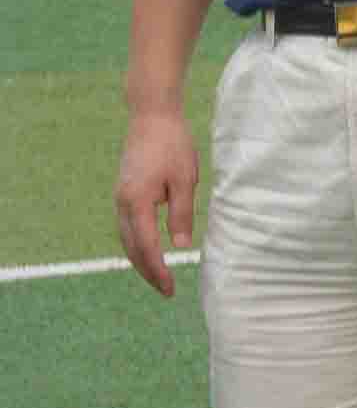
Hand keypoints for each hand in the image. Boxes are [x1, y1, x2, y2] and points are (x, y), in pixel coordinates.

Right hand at [114, 109, 198, 297]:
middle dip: (148, 272)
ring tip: (159, 277)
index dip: (158, 271)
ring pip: (127, 240)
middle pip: (131, 249)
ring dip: (141, 260)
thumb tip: (181, 247)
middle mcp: (122, 204)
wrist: (152, 117)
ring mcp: (120, 199)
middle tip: (167, 291)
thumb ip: (181, 214)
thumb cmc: (173, 145)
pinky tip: (150, 251)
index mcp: (136, 203)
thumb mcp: (185, 180)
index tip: (170, 288)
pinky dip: (137, 244)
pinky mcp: (124, 193)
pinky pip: (128, 227)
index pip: (146, 247)